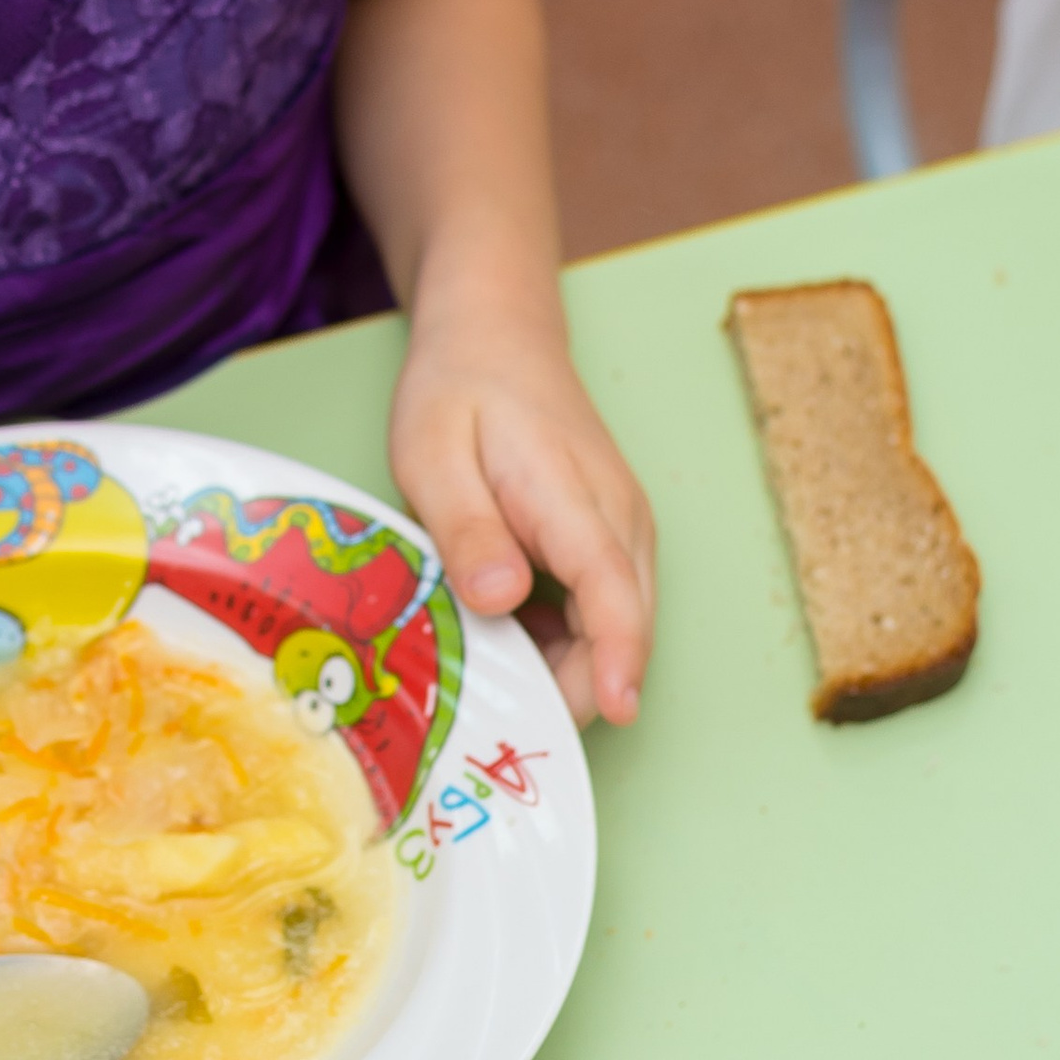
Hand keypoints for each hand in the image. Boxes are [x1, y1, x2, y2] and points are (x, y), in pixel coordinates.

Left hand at [388, 300, 654, 728]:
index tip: (615, 713)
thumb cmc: (460, 390)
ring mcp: (621, 531)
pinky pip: (602, 610)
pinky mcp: (607, 540)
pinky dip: (563, 642)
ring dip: (566, 668)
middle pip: (625, 626)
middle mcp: (619, 520)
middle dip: (576, 689)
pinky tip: (502, 639)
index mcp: (573, 496)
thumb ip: (466, 527)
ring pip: (617, 625)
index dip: (618, 659)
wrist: (496, 336)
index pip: (613, 590)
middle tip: (495, 724)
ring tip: (486, 681)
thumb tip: (500, 600)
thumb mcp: (434, 452)